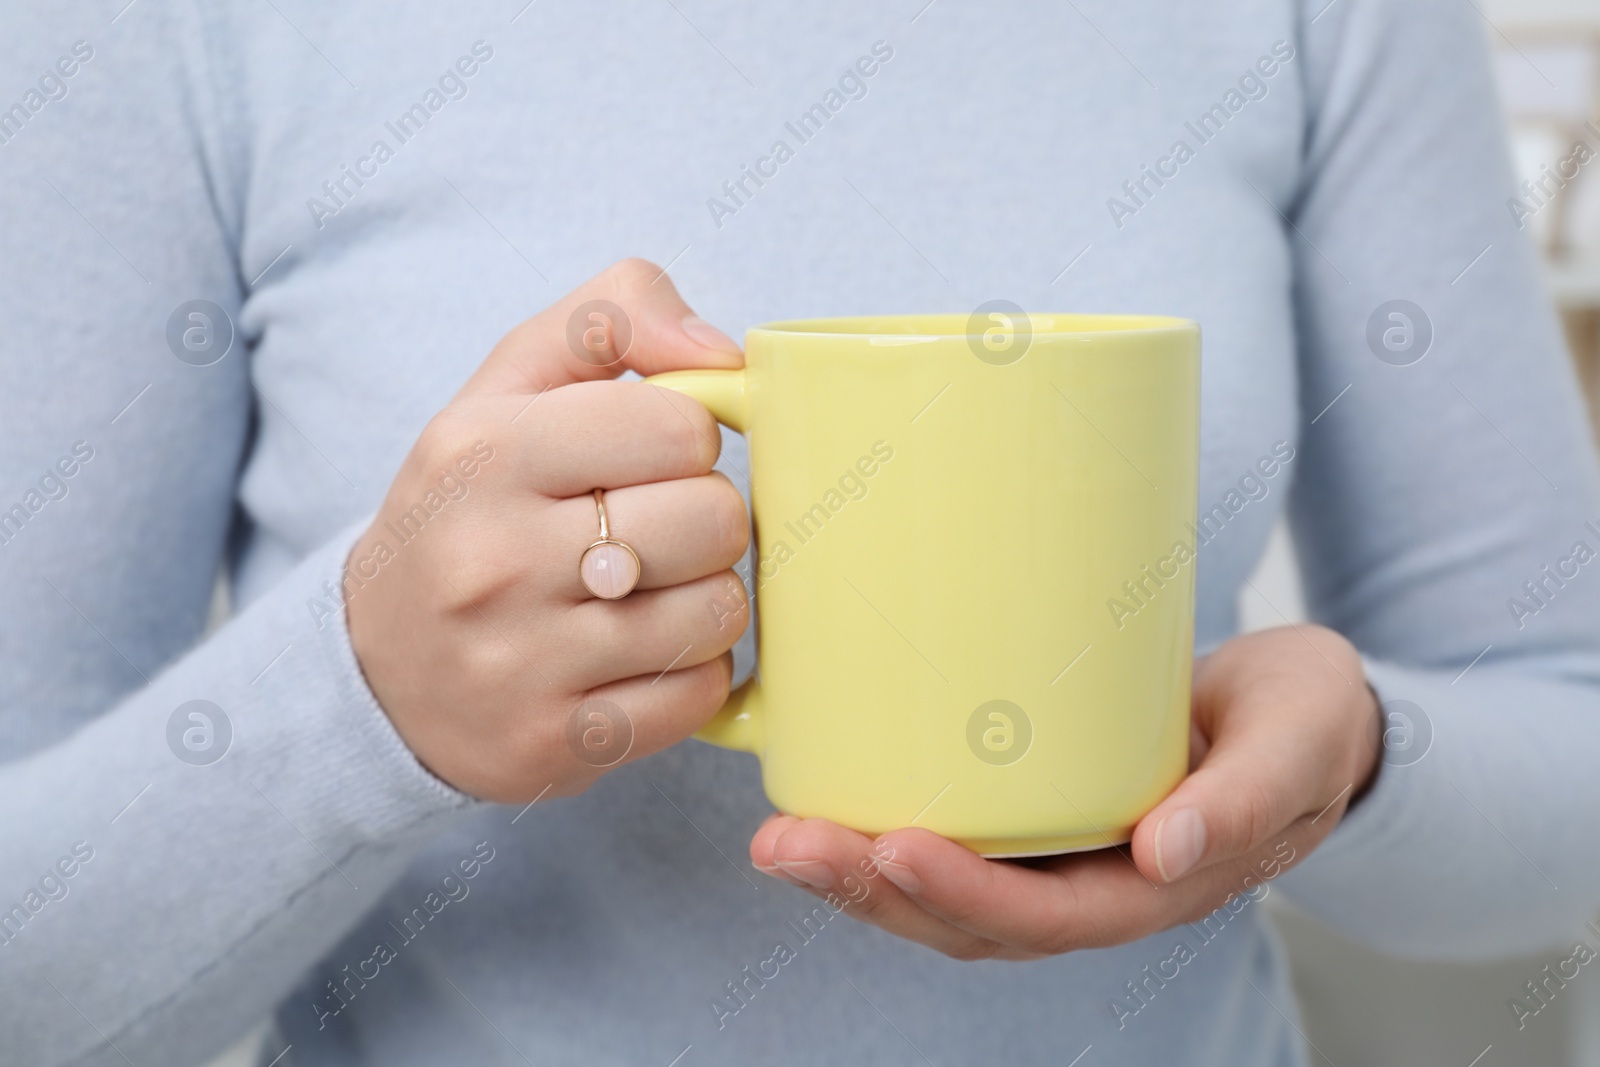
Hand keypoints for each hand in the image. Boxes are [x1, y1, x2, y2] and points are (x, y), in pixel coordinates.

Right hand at [346, 259, 752, 801]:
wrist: (378, 668)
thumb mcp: (505, 388)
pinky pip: (701, 693)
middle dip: (705, 518)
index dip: (686, 439)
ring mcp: (520, 664)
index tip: (650, 459)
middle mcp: (492, 560)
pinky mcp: (556, 744)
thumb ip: (608, 319)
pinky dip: (695, 671)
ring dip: (707, 597)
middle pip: (712, 519)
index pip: (677, 425)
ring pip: (717, 611)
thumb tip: (722, 350)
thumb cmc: (470, 509)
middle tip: (659, 528)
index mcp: (483, 453)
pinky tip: (645, 653)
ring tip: (653, 591)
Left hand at [750, 625, 1382, 959]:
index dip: (967, 896)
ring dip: (858, 872)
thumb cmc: (1303, 720)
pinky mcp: (1033, 809)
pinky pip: (952, 838)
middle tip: (786, 846)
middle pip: (969, 920)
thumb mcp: (1300, 744)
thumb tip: (1163, 853)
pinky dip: (882, 829)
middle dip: (873, 891)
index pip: (1047, 917)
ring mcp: (1058, 854)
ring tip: (779, 837)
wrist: (1298, 708)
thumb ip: (1246, 800)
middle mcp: (1094, 886)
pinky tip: (824, 796)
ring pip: (943, 891)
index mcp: (1156, 886)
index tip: (894, 846)